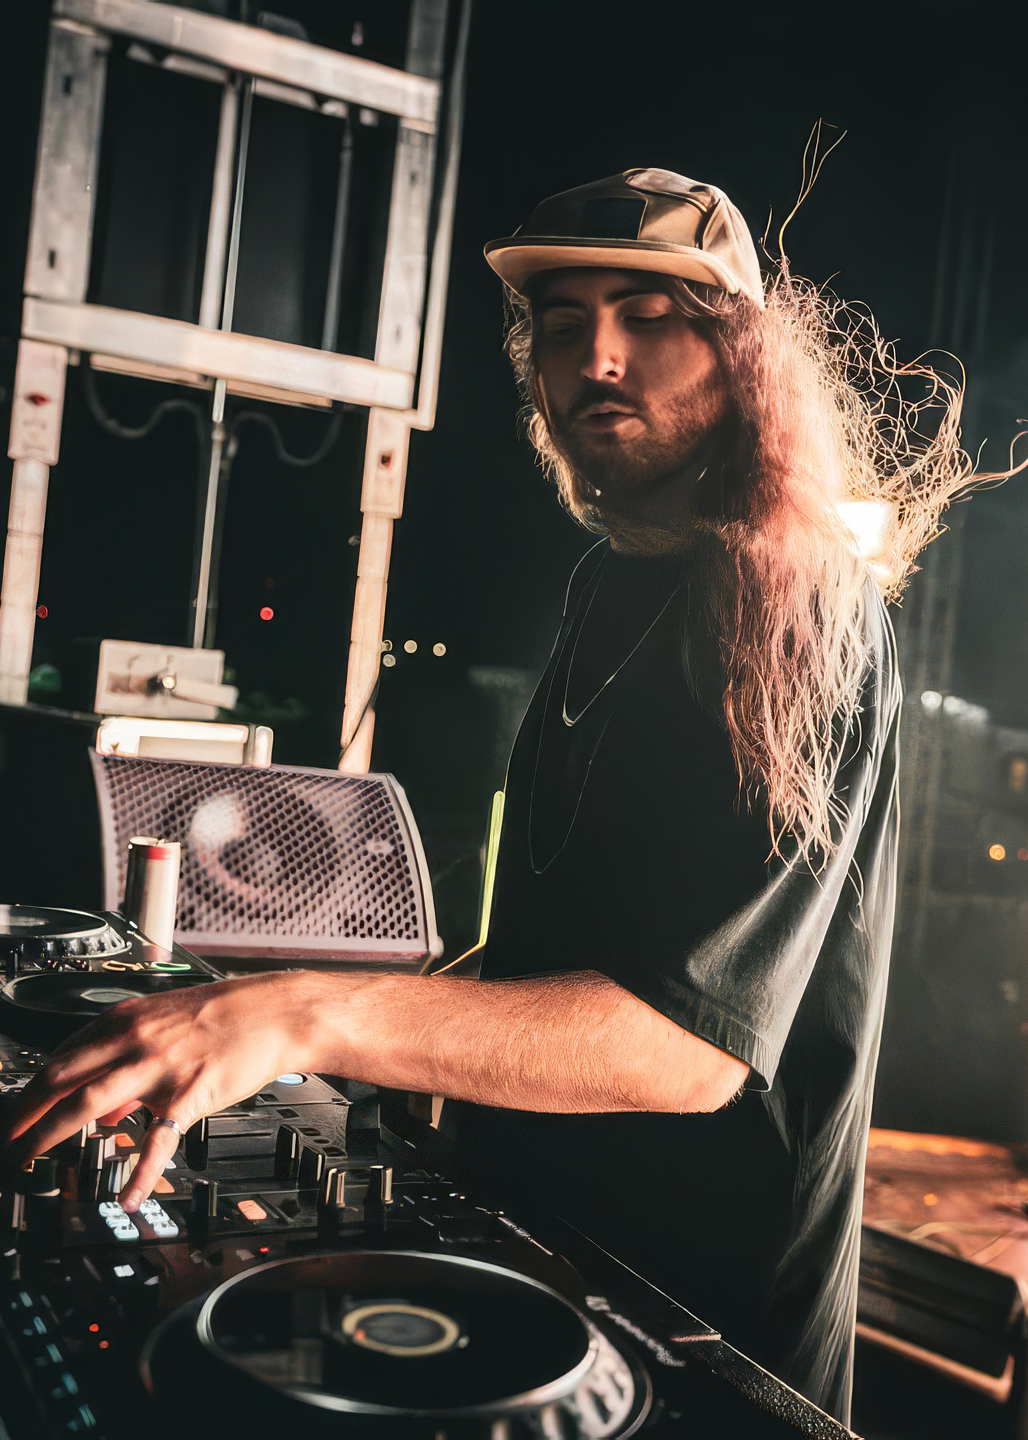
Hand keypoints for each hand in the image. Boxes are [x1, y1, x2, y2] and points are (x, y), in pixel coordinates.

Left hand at [3, 972, 312, 1212]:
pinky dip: (139, 1172)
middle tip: (7, 1142)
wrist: (274, 1012)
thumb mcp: (166, 1028)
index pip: (61, 1057)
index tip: (14, 1114)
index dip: (29, 1090)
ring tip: (28, 1160)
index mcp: (126, 1021)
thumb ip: (128, 1062)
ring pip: (89, 1102)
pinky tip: (125, 1196)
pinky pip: (159, 1138)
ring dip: (49, 1133)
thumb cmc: (225, 1017)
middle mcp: (135, 1041)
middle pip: (61, 1078)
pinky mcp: (189, 1093)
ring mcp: (160, 1068)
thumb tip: (103, 1111)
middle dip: (24, 1114)